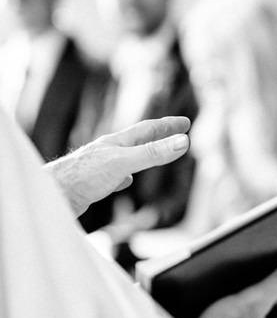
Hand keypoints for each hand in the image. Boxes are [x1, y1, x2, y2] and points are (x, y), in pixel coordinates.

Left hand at [46, 116, 190, 216]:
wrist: (51, 194)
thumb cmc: (81, 176)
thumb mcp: (124, 162)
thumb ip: (152, 153)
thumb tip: (182, 142)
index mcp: (116, 143)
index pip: (147, 129)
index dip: (168, 125)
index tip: (185, 123)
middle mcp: (108, 152)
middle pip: (138, 140)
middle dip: (158, 136)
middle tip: (176, 132)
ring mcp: (99, 167)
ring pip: (127, 158)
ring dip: (143, 154)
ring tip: (154, 153)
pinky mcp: (92, 184)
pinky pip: (114, 177)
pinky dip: (126, 176)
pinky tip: (126, 181)